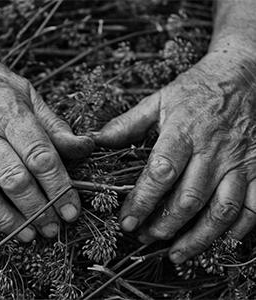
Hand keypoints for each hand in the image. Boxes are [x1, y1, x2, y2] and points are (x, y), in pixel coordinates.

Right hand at [0, 47, 93, 241]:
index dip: (59, 187)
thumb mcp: (28, 95)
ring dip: (7, 220)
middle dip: (38, 210)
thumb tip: (85, 147)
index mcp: (10, 113)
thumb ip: (55, 125)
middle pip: (15, 180)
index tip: (71, 210)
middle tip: (53, 228)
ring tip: (28, 235)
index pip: (41, 156)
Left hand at [93, 49, 255, 262]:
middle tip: (145, 237)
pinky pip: (252, 207)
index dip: (142, 200)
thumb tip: (96, 140)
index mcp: (184, 132)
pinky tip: (218, 243)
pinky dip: (237, 231)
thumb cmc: (196, 89)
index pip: (161, 173)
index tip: (127, 221)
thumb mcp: (159, 100)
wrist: (241, 75)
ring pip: (221, 210)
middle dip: (164, 225)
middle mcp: (213, 150)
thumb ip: (127, 123)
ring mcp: (240, 162)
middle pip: (188, 198)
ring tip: (176, 253)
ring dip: (198, 237)